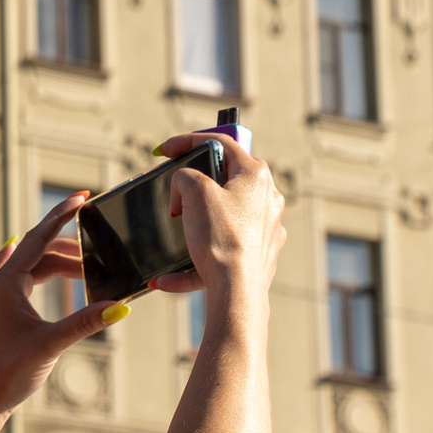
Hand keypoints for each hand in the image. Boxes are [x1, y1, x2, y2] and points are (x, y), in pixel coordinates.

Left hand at [0, 191, 122, 432]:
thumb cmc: (8, 372)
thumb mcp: (51, 345)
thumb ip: (85, 323)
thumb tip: (121, 307)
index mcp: (6, 282)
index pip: (40, 237)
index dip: (63, 215)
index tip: (82, 197)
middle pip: (41, 251)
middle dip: (72, 251)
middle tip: (101, 257)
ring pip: (34, 265)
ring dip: (61, 264)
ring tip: (89, 273)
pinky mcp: (0, 307)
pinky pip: (24, 276)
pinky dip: (44, 271)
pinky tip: (49, 267)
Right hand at [145, 131, 285, 302]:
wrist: (237, 292)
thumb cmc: (221, 238)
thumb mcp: (194, 192)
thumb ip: (185, 176)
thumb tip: (184, 186)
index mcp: (256, 176)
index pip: (222, 143)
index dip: (189, 140)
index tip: (166, 150)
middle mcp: (267, 200)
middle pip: (226, 181)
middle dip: (196, 187)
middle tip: (176, 193)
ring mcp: (264, 231)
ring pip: (222, 219)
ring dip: (194, 226)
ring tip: (175, 234)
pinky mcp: (257, 258)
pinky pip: (221, 253)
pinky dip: (194, 263)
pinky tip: (165, 280)